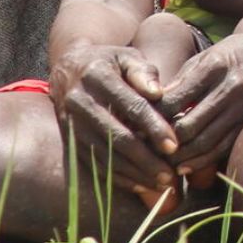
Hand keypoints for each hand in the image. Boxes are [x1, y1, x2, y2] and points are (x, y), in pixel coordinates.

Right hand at [47, 42, 179, 205]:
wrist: (68, 70)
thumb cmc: (109, 62)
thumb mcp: (126, 57)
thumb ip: (143, 72)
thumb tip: (158, 93)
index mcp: (97, 76)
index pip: (131, 105)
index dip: (153, 127)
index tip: (174, 145)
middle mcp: (80, 100)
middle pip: (116, 136)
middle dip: (145, 159)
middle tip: (171, 175)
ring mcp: (71, 123)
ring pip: (105, 154)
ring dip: (134, 173)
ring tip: (161, 185)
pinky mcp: (69, 140)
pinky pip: (94, 164)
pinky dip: (118, 178)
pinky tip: (141, 186)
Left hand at [158, 29, 242, 179]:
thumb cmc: (236, 51)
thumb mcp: (207, 56)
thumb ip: (183, 79)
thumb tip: (153, 103)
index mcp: (212, 67)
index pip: (175, 99)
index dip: (153, 116)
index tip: (138, 125)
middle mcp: (229, 87)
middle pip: (188, 125)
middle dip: (165, 141)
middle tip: (146, 149)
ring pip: (206, 140)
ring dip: (182, 155)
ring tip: (164, 161)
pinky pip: (224, 145)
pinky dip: (203, 159)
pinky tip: (187, 165)